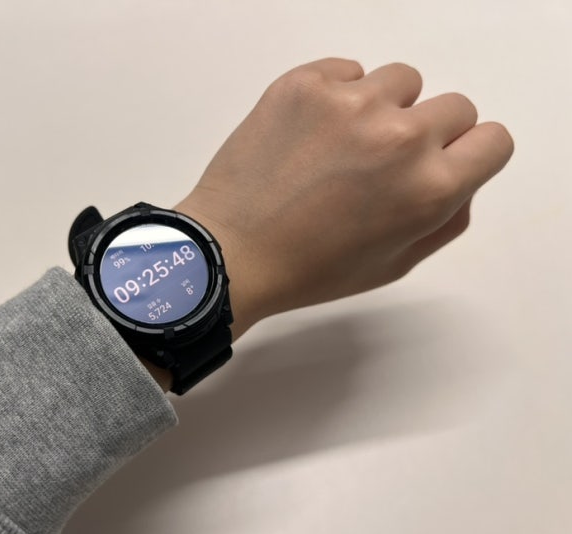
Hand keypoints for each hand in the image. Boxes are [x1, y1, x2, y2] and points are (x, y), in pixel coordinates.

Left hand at [174, 58, 513, 339]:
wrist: (232, 252)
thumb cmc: (310, 269)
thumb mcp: (395, 264)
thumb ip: (446, 218)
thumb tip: (460, 177)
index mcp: (431, 187)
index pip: (493, 140)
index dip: (469, 155)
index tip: (444, 164)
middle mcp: (400, 136)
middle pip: (454, 107)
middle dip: (429, 135)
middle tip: (381, 164)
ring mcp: (351, 102)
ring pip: (401, 81)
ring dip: (385, 109)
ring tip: (342, 146)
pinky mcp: (306, 83)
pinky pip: (348, 70)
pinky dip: (339, 95)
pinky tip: (311, 133)